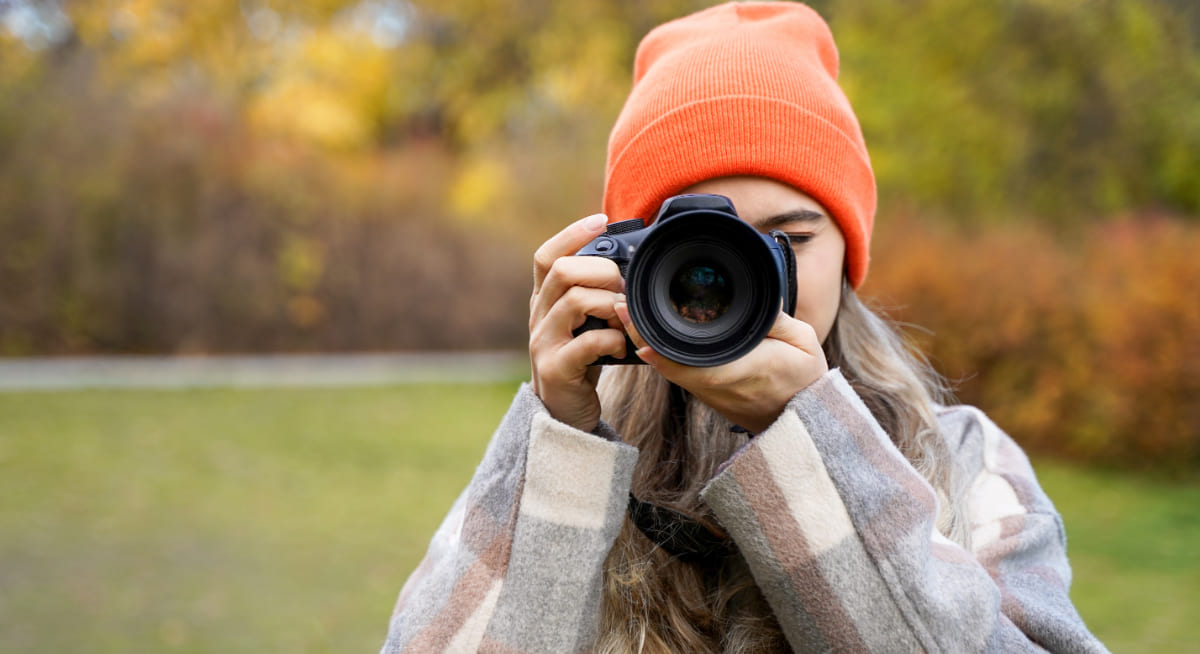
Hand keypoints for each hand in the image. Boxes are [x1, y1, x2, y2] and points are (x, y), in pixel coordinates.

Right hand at [529, 213, 627, 431]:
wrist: (565, 413)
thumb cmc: (582, 362)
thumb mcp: (584, 323)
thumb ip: (596, 296)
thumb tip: (630, 266)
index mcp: (545, 300)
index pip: (546, 255)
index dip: (572, 234)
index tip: (602, 220)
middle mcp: (538, 316)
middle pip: (561, 271)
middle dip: (601, 271)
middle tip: (622, 288)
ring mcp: (543, 342)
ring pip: (574, 301)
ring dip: (609, 304)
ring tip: (623, 318)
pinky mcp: (556, 368)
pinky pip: (587, 343)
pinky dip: (612, 339)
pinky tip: (621, 347)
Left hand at [615, 302, 827, 433]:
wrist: (801, 420)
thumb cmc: (803, 380)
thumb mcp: (802, 342)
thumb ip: (776, 318)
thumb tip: (758, 294)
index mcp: (732, 369)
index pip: (681, 356)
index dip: (651, 337)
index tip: (633, 313)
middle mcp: (711, 382)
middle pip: (661, 358)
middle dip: (638, 331)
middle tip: (620, 303)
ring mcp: (705, 389)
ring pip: (664, 365)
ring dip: (644, 340)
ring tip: (627, 312)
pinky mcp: (706, 391)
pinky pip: (674, 370)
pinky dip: (657, 351)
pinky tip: (647, 333)